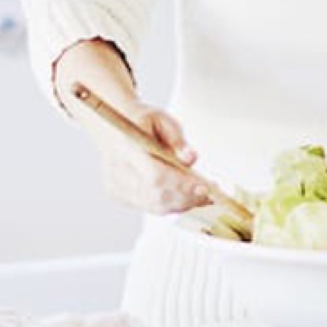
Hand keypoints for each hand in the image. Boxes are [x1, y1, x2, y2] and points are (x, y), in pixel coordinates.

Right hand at [52, 38, 210, 214]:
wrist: (114, 127)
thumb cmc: (142, 122)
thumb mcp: (163, 120)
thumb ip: (178, 139)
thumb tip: (191, 159)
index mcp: (127, 146)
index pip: (155, 175)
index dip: (182, 184)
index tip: (205, 186)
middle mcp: (117, 169)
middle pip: (157, 195)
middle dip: (188, 197)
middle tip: (211, 194)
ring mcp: (115, 185)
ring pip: (155, 205)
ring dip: (183, 204)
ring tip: (203, 196)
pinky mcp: (118, 194)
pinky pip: (151, 207)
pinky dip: (172, 205)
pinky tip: (186, 197)